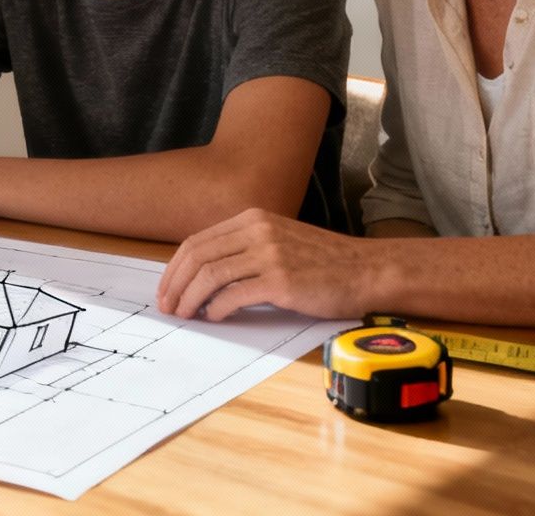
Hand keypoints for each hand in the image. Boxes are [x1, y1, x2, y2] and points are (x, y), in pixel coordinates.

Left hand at [157, 208, 364, 321]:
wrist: (366, 271)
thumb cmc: (324, 263)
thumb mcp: (279, 241)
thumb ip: (245, 249)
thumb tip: (204, 277)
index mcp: (253, 218)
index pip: (197, 241)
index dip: (175, 268)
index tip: (168, 289)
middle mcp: (258, 230)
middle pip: (197, 256)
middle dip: (175, 284)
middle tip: (168, 306)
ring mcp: (269, 254)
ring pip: (210, 275)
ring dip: (191, 299)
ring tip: (185, 315)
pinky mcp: (281, 280)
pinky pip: (234, 294)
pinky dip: (216, 308)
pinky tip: (214, 317)